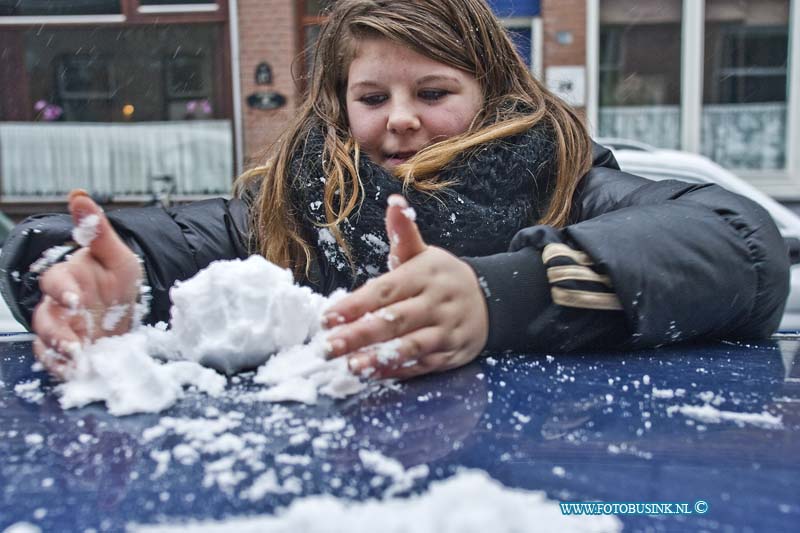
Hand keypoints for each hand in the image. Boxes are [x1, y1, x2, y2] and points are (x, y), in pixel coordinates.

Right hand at [32, 190, 142, 378]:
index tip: (75, 299)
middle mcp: (59, 306)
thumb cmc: (116, 281)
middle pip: (44, 317)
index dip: (62, 291)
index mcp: (69, 278)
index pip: (55, 281)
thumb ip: (97, 230)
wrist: (127, 311)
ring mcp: (62, 330)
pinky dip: (63, 368)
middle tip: (74, 342)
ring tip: (77, 359)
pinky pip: (55, 362)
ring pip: (47, 341)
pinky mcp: (68, 352)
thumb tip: (79, 196)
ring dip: (59, 351)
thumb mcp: (117, 255)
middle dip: (56, 330)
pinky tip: (77, 372)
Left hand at [323, 195, 488, 379]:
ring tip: (350, 366)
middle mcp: (436, 303)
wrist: (490, 300)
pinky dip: (398, 371)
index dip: (356, 304)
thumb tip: (394, 202)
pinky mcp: (451, 354)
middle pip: (395, 320)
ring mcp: (445, 330)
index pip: (385, 291)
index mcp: (424, 275)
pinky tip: (373, 374)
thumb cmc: (441, 278)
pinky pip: (423, 365)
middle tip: (328, 347)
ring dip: (379, 358)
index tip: (328, 317)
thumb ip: (403, 233)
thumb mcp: (424, 253)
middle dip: (359, 334)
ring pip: (411, 346)